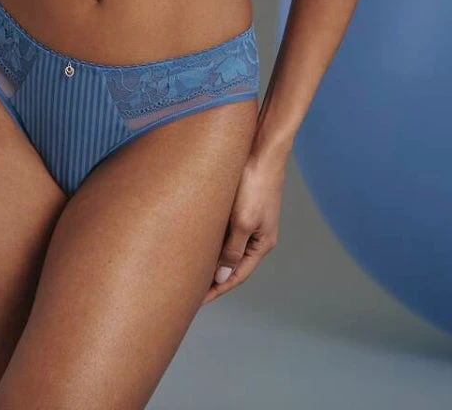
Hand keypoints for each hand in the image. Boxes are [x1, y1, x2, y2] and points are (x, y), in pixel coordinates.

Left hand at [201, 146, 287, 305]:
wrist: (262, 149)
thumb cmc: (255, 184)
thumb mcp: (243, 222)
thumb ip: (232, 250)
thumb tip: (222, 276)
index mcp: (262, 243)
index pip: (237, 275)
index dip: (217, 289)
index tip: (196, 302)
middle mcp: (257, 234)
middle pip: (232, 263)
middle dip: (212, 277)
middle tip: (189, 289)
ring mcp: (250, 219)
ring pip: (226, 246)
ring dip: (210, 257)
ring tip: (189, 268)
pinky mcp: (241, 205)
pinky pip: (224, 230)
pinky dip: (211, 239)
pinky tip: (196, 240)